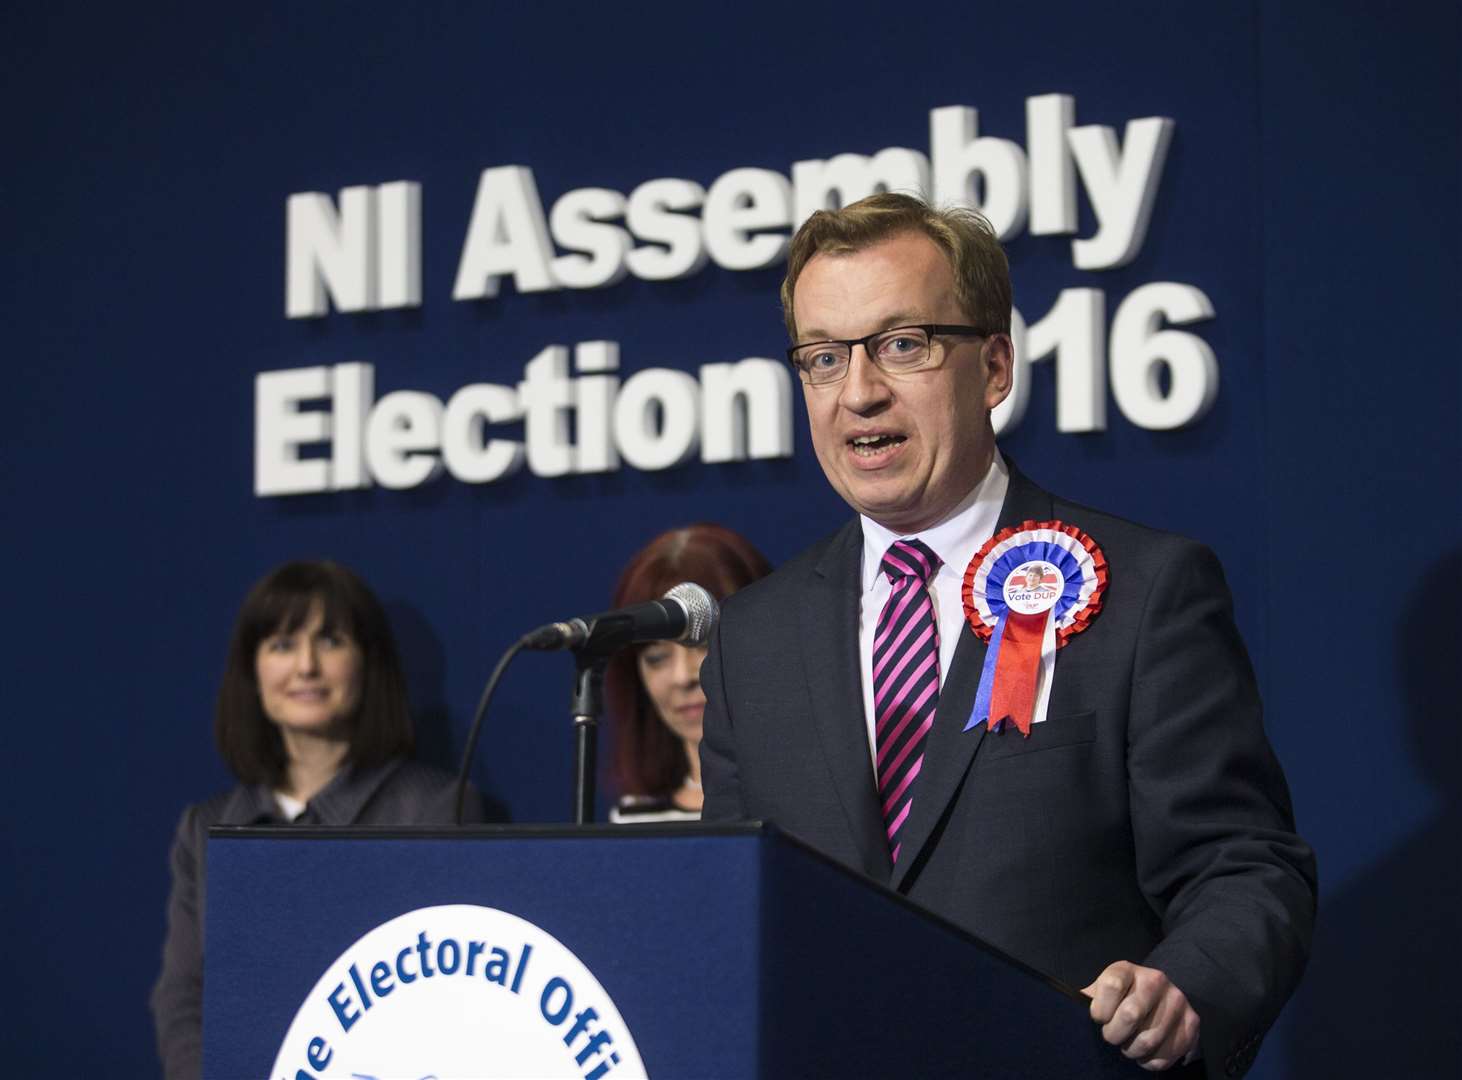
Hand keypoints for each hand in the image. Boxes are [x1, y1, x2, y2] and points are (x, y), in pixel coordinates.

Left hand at [1082, 961, 1200, 1070]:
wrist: (1158, 996)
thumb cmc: (1120, 997)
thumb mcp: (1101, 991)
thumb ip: (1088, 999)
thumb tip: (1072, 1007)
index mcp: (1127, 969)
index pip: (1111, 986)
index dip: (1100, 1010)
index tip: (1099, 1018)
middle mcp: (1155, 980)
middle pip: (1131, 1014)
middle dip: (1115, 1034)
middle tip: (1112, 1036)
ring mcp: (1177, 1000)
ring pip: (1148, 1040)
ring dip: (1132, 1050)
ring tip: (1128, 1045)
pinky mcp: (1192, 1022)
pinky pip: (1165, 1055)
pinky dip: (1149, 1062)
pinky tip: (1144, 1053)